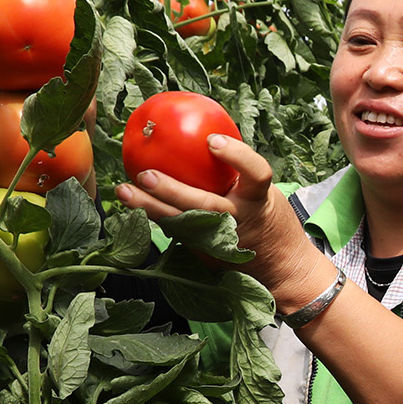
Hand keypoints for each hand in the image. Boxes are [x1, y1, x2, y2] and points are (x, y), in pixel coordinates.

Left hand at [114, 133, 335, 307]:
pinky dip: (151, 215)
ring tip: (122, 191)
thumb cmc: (268, 219)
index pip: (255, 174)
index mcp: (258, 201)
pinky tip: (130, 202)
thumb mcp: (264, 195)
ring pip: (181, 223)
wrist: (279, 268)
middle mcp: (238, 220)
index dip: (237, 157)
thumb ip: (239, 174)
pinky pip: (176, 230)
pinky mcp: (204, 251)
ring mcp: (219, 240)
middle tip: (146, 175)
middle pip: (204, 206)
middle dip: (172, 191)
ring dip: (148, 207)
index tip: (213, 141)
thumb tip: (204, 135)